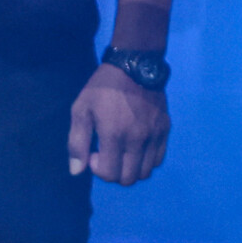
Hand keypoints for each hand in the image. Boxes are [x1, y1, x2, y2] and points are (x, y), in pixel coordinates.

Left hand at [69, 63, 169, 185]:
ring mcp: (154, 135)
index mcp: (114, 135)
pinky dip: (146, 160)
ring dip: (131, 168)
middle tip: (108, 154)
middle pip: (129, 178)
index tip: (94, 153)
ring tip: (122, 152)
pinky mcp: (165, 129)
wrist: (134, 65)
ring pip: (146, 172)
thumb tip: (76, 171)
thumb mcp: (81, 110)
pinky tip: (137, 146)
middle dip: (114, 172)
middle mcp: (137, 139)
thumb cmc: (102, 88)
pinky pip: (158, 159)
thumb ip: (77, 142)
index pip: (110, 174)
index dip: (98, 170)